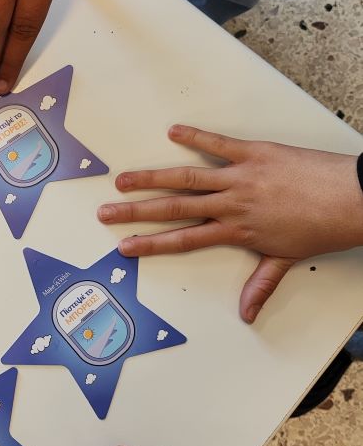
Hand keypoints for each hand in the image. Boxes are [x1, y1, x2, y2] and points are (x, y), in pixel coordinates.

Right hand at [98, 125, 362, 321]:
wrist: (351, 199)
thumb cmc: (322, 228)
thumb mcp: (287, 259)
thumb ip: (261, 284)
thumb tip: (246, 313)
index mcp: (237, 230)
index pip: (184, 239)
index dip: (150, 244)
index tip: (124, 246)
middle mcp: (232, 204)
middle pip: (174, 209)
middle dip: (136, 212)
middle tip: (107, 211)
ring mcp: (241, 177)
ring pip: (187, 179)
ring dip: (152, 178)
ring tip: (125, 178)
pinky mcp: (255, 153)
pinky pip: (219, 145)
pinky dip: (196, 137)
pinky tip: (174, 132)